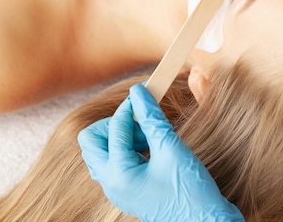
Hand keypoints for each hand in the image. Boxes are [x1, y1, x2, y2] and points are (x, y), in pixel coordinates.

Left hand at [77, 83, 243, 221]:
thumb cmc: (191, 192)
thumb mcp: (172, 149)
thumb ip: (152, 119)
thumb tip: (138, 92)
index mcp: (118, 174)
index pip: (115, 127)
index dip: (132, 105)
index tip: (148, 91)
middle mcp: (110, 183)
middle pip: (91, 140)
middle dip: (113, 123)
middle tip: (140, 120)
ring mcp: (117, 189)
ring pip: (100, 152)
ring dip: (119, 136)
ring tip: (148, 135)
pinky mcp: (127, 190)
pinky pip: (113, 162)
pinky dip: (126, 148)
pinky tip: (151, 147)